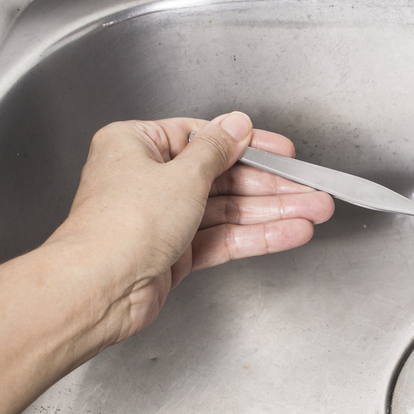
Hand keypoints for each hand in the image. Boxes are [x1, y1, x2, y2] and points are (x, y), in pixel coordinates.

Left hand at [48, 113, 333, 341]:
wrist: (100, 288)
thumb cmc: (121, 226)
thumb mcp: (182, 174)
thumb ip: (217, 149)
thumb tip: (236, 125)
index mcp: (138, 145)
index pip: (206, 138)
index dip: (250, 145)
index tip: (284, 151)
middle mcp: (150, 179)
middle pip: (224, 177)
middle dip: (273, 186)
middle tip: (311, 190)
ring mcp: (164, 218)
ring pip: (230, 210)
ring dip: (274, 212)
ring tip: (313, 212)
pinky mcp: (176, 253)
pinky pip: (225, 238)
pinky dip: (258, 236)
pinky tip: (290, 233)